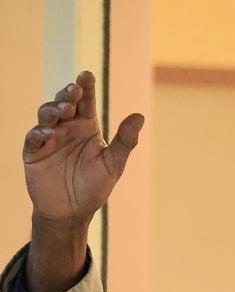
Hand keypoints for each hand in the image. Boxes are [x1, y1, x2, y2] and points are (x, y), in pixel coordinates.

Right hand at [23, 70, 143, 223]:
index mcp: (86, 127)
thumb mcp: (113, 164)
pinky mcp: (34, 153)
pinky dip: (40, 133)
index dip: (86, 87)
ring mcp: (48, 139)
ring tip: (65, 110)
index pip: (86, 102)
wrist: (72, 213)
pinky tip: (49, 133)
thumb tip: (140, 116)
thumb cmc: (94, 187)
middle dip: (68, 95)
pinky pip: (34, 138)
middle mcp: (67, 128)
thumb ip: (125, 141)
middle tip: (75, 91)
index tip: (87, 75)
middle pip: (64, 103)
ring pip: (47, 115)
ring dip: (54, 110)